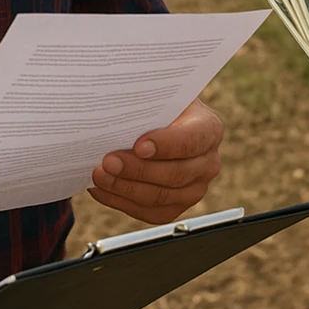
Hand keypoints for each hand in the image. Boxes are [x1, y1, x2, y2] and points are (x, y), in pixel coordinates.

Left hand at [89, 98, 223, 223]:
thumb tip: (117, 104)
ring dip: (125, 188)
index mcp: (208, 129)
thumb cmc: (157, 104)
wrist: (160, 121)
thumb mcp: (157, 95)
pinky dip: (122, 202)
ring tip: (99, 175)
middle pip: (174, 174)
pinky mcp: (177, 206)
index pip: (190, 141)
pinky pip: (151, 213)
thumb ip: (146, 100)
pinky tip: (102, 189)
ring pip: (160, 197)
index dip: (165, 145)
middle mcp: (208, 162)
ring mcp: (195, 188)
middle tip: (107, 162)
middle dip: (137, 169)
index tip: (138, 145)